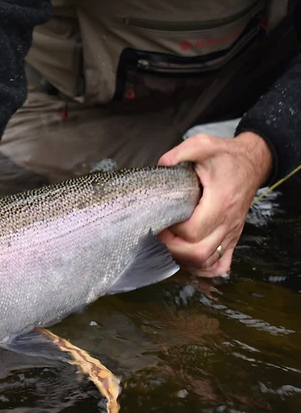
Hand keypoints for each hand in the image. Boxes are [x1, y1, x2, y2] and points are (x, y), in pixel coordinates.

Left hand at [157, 131, 271, 277]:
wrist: (251, 163)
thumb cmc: (226, 157)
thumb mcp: (203, 145)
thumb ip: (180, 153)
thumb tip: (161, 165)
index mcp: (220, 202)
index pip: (193, 232)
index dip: (172, 231)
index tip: (162, 220)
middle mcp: (227, 222)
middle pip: (198, 253)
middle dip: (174, 249)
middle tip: (162, 235)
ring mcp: (231, 232)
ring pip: (207, 263)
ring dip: (185, 259)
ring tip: (172, 244)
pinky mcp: (232, 238)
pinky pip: (220, 265)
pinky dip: (203, 268)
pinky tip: (189, 258)